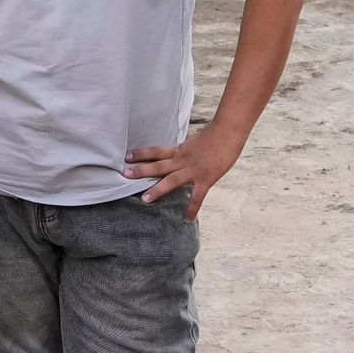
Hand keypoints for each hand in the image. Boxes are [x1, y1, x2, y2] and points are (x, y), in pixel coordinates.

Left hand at [127, 123, 246, 215]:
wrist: (228, 132)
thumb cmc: (215, 135)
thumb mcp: (195, 140)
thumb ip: (186, 147)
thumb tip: (181, 147)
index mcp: (180, 150)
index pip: (156, 151)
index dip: (141, 154)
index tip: (126, 157)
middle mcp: (182, 160)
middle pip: (158, 165)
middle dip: (141, 170)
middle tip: (125, 174)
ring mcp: (193, 170)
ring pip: (171, 181)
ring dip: (157, 190)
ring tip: (144, 200)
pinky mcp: (205, 179)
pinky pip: (197, 197)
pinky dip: (191, 209)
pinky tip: (186, 219)